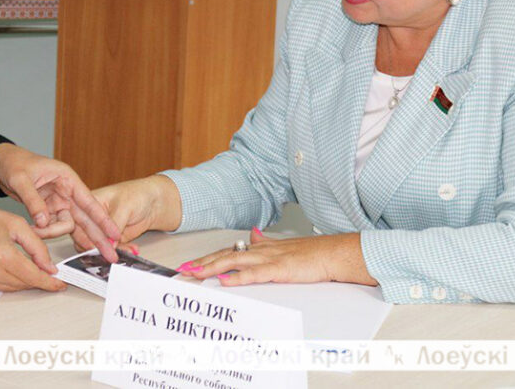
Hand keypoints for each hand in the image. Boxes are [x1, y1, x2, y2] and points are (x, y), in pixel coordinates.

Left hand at [0, 143, 121, 262]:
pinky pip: (53, 226)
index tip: (115, 234)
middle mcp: (67, 191)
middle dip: (99, 236)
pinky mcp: (49, 210)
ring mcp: (59, 202)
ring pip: (69, 225)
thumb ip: (33, 201)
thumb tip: (44, 222)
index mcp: (67, 178)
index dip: (103, 219)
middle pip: (87, 217)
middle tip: (111, 255)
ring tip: (39, 232)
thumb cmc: (13, 162)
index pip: (89, 201)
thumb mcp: (21, 179)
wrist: (0, 163)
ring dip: (56, 233)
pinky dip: (46, 232)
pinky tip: (37, 232)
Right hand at [0, 196, 66, 291]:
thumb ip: (37, 246)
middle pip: (25, 284)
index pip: (33, 276)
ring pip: (13, 288)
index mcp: (3, 255)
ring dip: (25, 281)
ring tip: (28, 266)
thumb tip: (50, 266)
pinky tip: (10, 268)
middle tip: (48, 272)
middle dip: (39, 279)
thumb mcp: (16, 224)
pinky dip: (10, 281)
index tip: (60, 284)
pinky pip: (0, 288)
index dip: (49, 282)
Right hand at [71, 175, 182, 252]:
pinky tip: (132, 249)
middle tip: (111, 253)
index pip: (81, 221)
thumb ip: (114, 224)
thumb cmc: (138, 194)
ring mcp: (101, 229)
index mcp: (89, 202)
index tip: (98, 244)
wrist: (154, 202)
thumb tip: (108, 243)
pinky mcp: (110, 239)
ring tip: (125, 251)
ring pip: (95, 246)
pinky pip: (110, 250)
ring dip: (110, 252)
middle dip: (97, 247)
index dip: (87, 234)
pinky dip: (121, 252)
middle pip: (84, 237)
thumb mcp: (124, 206)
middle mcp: (91, 216)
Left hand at [177, 228, 377, 286]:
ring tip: (194, 273)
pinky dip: (237, 277)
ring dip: (211, 268)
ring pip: (233, 262)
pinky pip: (254, 274)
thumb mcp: (283, 246)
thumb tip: (252, 234)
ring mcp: (269, 259)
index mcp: (260, 247)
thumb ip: (265, 242)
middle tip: (181, 269)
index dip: (207, 257)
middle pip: (225, 256)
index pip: (227, 252)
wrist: (332, 254)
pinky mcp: (280, 270)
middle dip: (201, 263)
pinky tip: (224, 281)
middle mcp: (260, 250)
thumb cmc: (311, 254)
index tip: (190, 263)